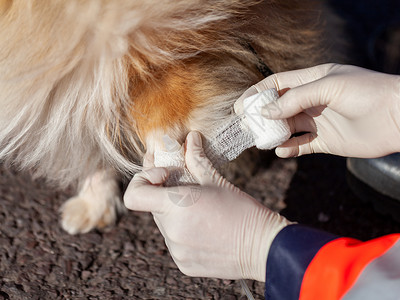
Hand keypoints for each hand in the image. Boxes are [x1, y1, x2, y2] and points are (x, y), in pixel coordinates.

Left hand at [124, 132, 290, 280]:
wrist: (264, 248)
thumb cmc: (242, 210)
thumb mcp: (217, 181)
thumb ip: (195, 159)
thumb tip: (190, 138)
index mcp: (176, 207)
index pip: (134, 195)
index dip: (144, 180)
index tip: (166, 175)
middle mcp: (171, 232)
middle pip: (153, 206)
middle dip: (166, 193)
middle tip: (188, 186)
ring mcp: (176, 250)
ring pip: (165, 224)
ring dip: (176, 213)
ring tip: (202, 210)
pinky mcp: (184, 263)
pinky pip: (175, 242)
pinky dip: (185, 232)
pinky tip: (206, 228)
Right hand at [235, 64, 399, 157]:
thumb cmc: (368, 93)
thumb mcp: (329, 86)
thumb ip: (295, 99)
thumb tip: (266, 112)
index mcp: (314, 80)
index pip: (278, 84)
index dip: (258, 93)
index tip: (241, 106)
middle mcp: (314, 100)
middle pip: (279, 107)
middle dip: (262, 116)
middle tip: (246, 127)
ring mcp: (319, 121)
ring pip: (288, 127)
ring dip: (273, 133)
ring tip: (260, 140)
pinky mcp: (327, 141)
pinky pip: (302, 145)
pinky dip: (290, 148)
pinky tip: (281, 150)